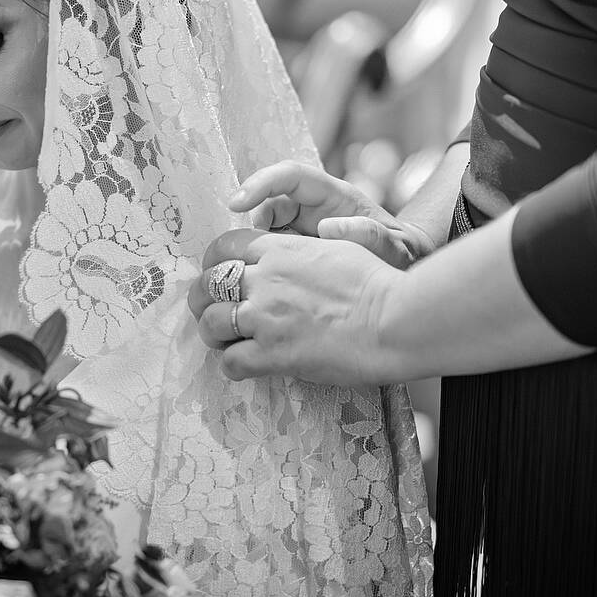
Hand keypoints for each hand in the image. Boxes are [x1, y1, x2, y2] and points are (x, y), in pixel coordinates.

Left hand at [187, 227, 409, 386]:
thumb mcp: (342, 246)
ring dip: (214, 334)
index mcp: (280, 250)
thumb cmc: (377, 283)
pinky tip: (246, 366)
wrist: (393, 320)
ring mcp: (265, 317)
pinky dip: (232, 366)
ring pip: (211, 323)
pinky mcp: (273, 354)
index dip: (213, 262)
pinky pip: (231, 362)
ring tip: (227, 341)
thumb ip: (313, 244)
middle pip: (207, 284)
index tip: (216, 274)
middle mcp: (265, 280)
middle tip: (211, 310)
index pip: (224, 247)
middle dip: (203, 299)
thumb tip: (317, 231)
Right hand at [229, 161, 433, 269]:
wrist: (403, 273)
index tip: (237, 203)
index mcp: (334, 196)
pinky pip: (270, 251)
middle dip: (253, 224)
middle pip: (270, 203)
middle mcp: (313, 207)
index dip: (261, 184)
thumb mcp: (395, 246)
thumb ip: (370, 235)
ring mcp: (302, 228)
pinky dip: (261, 264)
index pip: (290, 176)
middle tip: (247, 255)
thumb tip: (329, 227)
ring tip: (257, 274)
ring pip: (265, 230)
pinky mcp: (296, 251)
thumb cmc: (401, 255)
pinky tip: (261, 283)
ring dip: (255, 249)